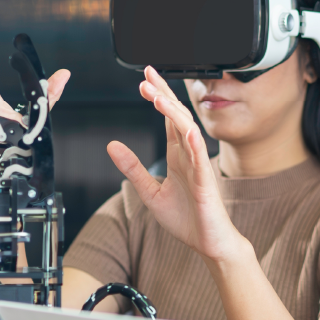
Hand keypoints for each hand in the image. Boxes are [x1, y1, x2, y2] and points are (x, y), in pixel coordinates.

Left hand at [104, 67, 246, 262]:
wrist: (208, 243)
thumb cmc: (185, 218)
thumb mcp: (150, 192)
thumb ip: (132, 168)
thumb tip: (111, 145)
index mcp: (177, 156)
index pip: (167, 119)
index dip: (158, 97)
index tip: (145, 78)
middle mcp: (189, 156)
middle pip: (177, 117)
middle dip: (163, 95)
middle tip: (147, 76)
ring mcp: (199, 167)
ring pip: (188, 132)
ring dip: (174, 113)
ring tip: (158, 97)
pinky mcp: (206, 183)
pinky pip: (201, 159)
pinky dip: (195, 143)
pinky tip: (187, 128)